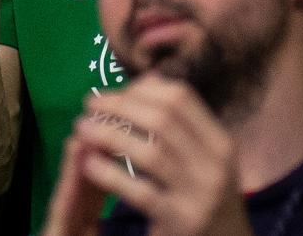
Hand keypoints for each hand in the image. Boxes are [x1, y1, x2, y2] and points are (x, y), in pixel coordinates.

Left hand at [45, 75, 253, 235]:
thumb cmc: (207, 200)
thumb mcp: (206, 161)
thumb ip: (180, 128)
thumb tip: (144, 82)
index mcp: (220, 142)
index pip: (181, 98)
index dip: (143, 89)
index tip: (115, 92)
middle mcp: (215, 165)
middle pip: (163, 119)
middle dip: (121, 106)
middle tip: (90, 103)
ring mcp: (200, 195)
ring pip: (150, 153)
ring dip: (110, 135)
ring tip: (82, 128)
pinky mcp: (180, 222)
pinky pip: (140, 192)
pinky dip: (110, 175)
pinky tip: (89, 165)